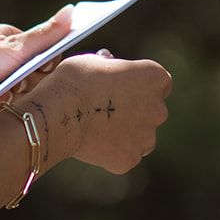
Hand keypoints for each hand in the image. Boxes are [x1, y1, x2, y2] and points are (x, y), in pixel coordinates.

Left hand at [0, 6, 73, 133]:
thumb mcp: (14, 47)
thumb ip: (46, 34)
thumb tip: (72, 11)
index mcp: (11, 48)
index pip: (45, 59)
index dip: (45, 67)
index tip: (40, 67)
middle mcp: (5, 69)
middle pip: (36, 83)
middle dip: (27, 86)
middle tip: (13, 82)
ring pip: (24, 102)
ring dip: (14, 100)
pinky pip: (8, 120)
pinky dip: (2, 115)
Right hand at [44, 52, 172, 173]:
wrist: (59, 113)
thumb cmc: (75, 81)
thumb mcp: (97, 61)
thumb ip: (113, 67)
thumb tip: (110, 68)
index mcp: (155, 77)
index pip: (160, 83)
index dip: (142, 86)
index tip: (127, 89)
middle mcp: (158, 108)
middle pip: (153, 111)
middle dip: (136, 111)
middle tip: (110, 111)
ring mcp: (147, 137)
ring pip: (141, 136)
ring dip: (127, 133)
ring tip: (99, 128)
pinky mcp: (131, 159)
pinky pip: (125, 155)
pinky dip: (113, 152)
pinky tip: (93, 144)